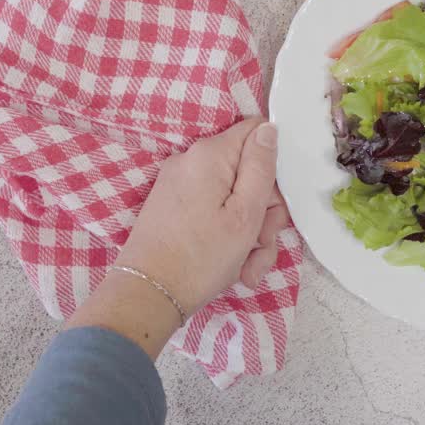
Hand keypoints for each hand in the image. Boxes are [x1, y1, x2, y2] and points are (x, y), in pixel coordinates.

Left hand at [117, 117, 290, 311]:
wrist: (148, 295)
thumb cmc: (201, 257)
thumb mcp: (245, 214)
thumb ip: (261, 167)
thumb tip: (269, 130)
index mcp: (209, 155)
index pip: (257, 132)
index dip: (276, 163)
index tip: (276, 201)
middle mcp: (190, 161)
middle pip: (247, 171)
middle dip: (264, 210)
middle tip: (264, 242)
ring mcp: (179, 185)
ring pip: (233, 197)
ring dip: (250, 232)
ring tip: (249, 266)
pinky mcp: (173, 207)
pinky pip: (213, 211)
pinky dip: (228, 236)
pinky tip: (235, 268)